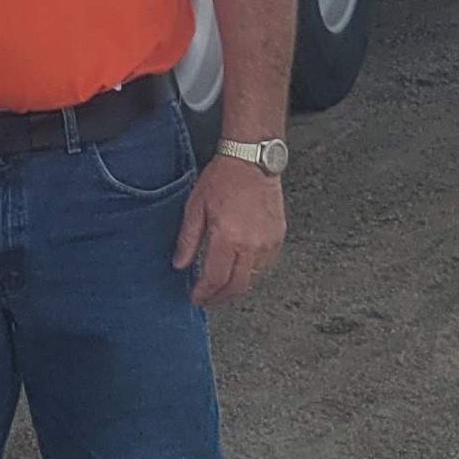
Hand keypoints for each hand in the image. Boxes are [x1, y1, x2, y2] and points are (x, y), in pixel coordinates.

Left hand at [173, 155, 285, 306]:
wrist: (252, 160)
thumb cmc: (223, 178)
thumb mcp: (196, 206)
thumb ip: (188, 239)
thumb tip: (179, 264)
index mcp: (228, 237)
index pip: (216, 278)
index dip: (204, 293)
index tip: (196, 298)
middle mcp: (251, 244)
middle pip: (237, 286)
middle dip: (220, 297)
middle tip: (208, 298)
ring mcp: (268, 242)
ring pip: (253, 278)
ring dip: (236, 285)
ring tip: (221, 283)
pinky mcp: (278, 237)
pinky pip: (265, 265)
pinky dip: (250, 271)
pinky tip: (238, 266)